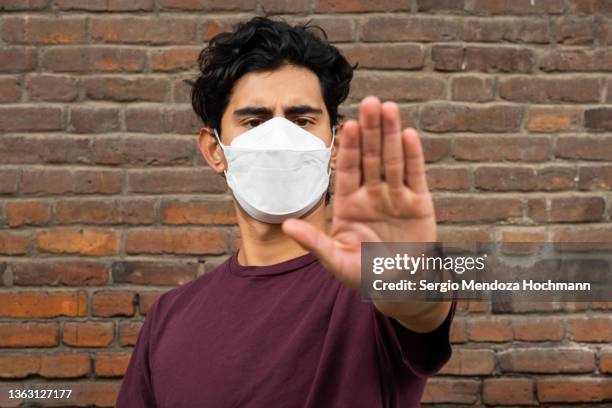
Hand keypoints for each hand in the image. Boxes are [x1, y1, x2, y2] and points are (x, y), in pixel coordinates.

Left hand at [282, 96, 435, 291]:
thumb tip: (286, 226)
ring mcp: (396, 196)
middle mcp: (371, 194)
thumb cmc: (364, 276)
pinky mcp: (419, 203)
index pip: (347, 169)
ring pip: (392, 160)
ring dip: (390, 134)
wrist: (400, 288)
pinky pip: (415, 176)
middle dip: (370, 130)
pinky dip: (413, 156)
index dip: (348, 147)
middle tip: (371, 102)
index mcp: (349, 203)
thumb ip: (314, 243)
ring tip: (389, 108)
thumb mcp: (336, 261)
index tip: (347, 125)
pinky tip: (408, 135)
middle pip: (370, 156)